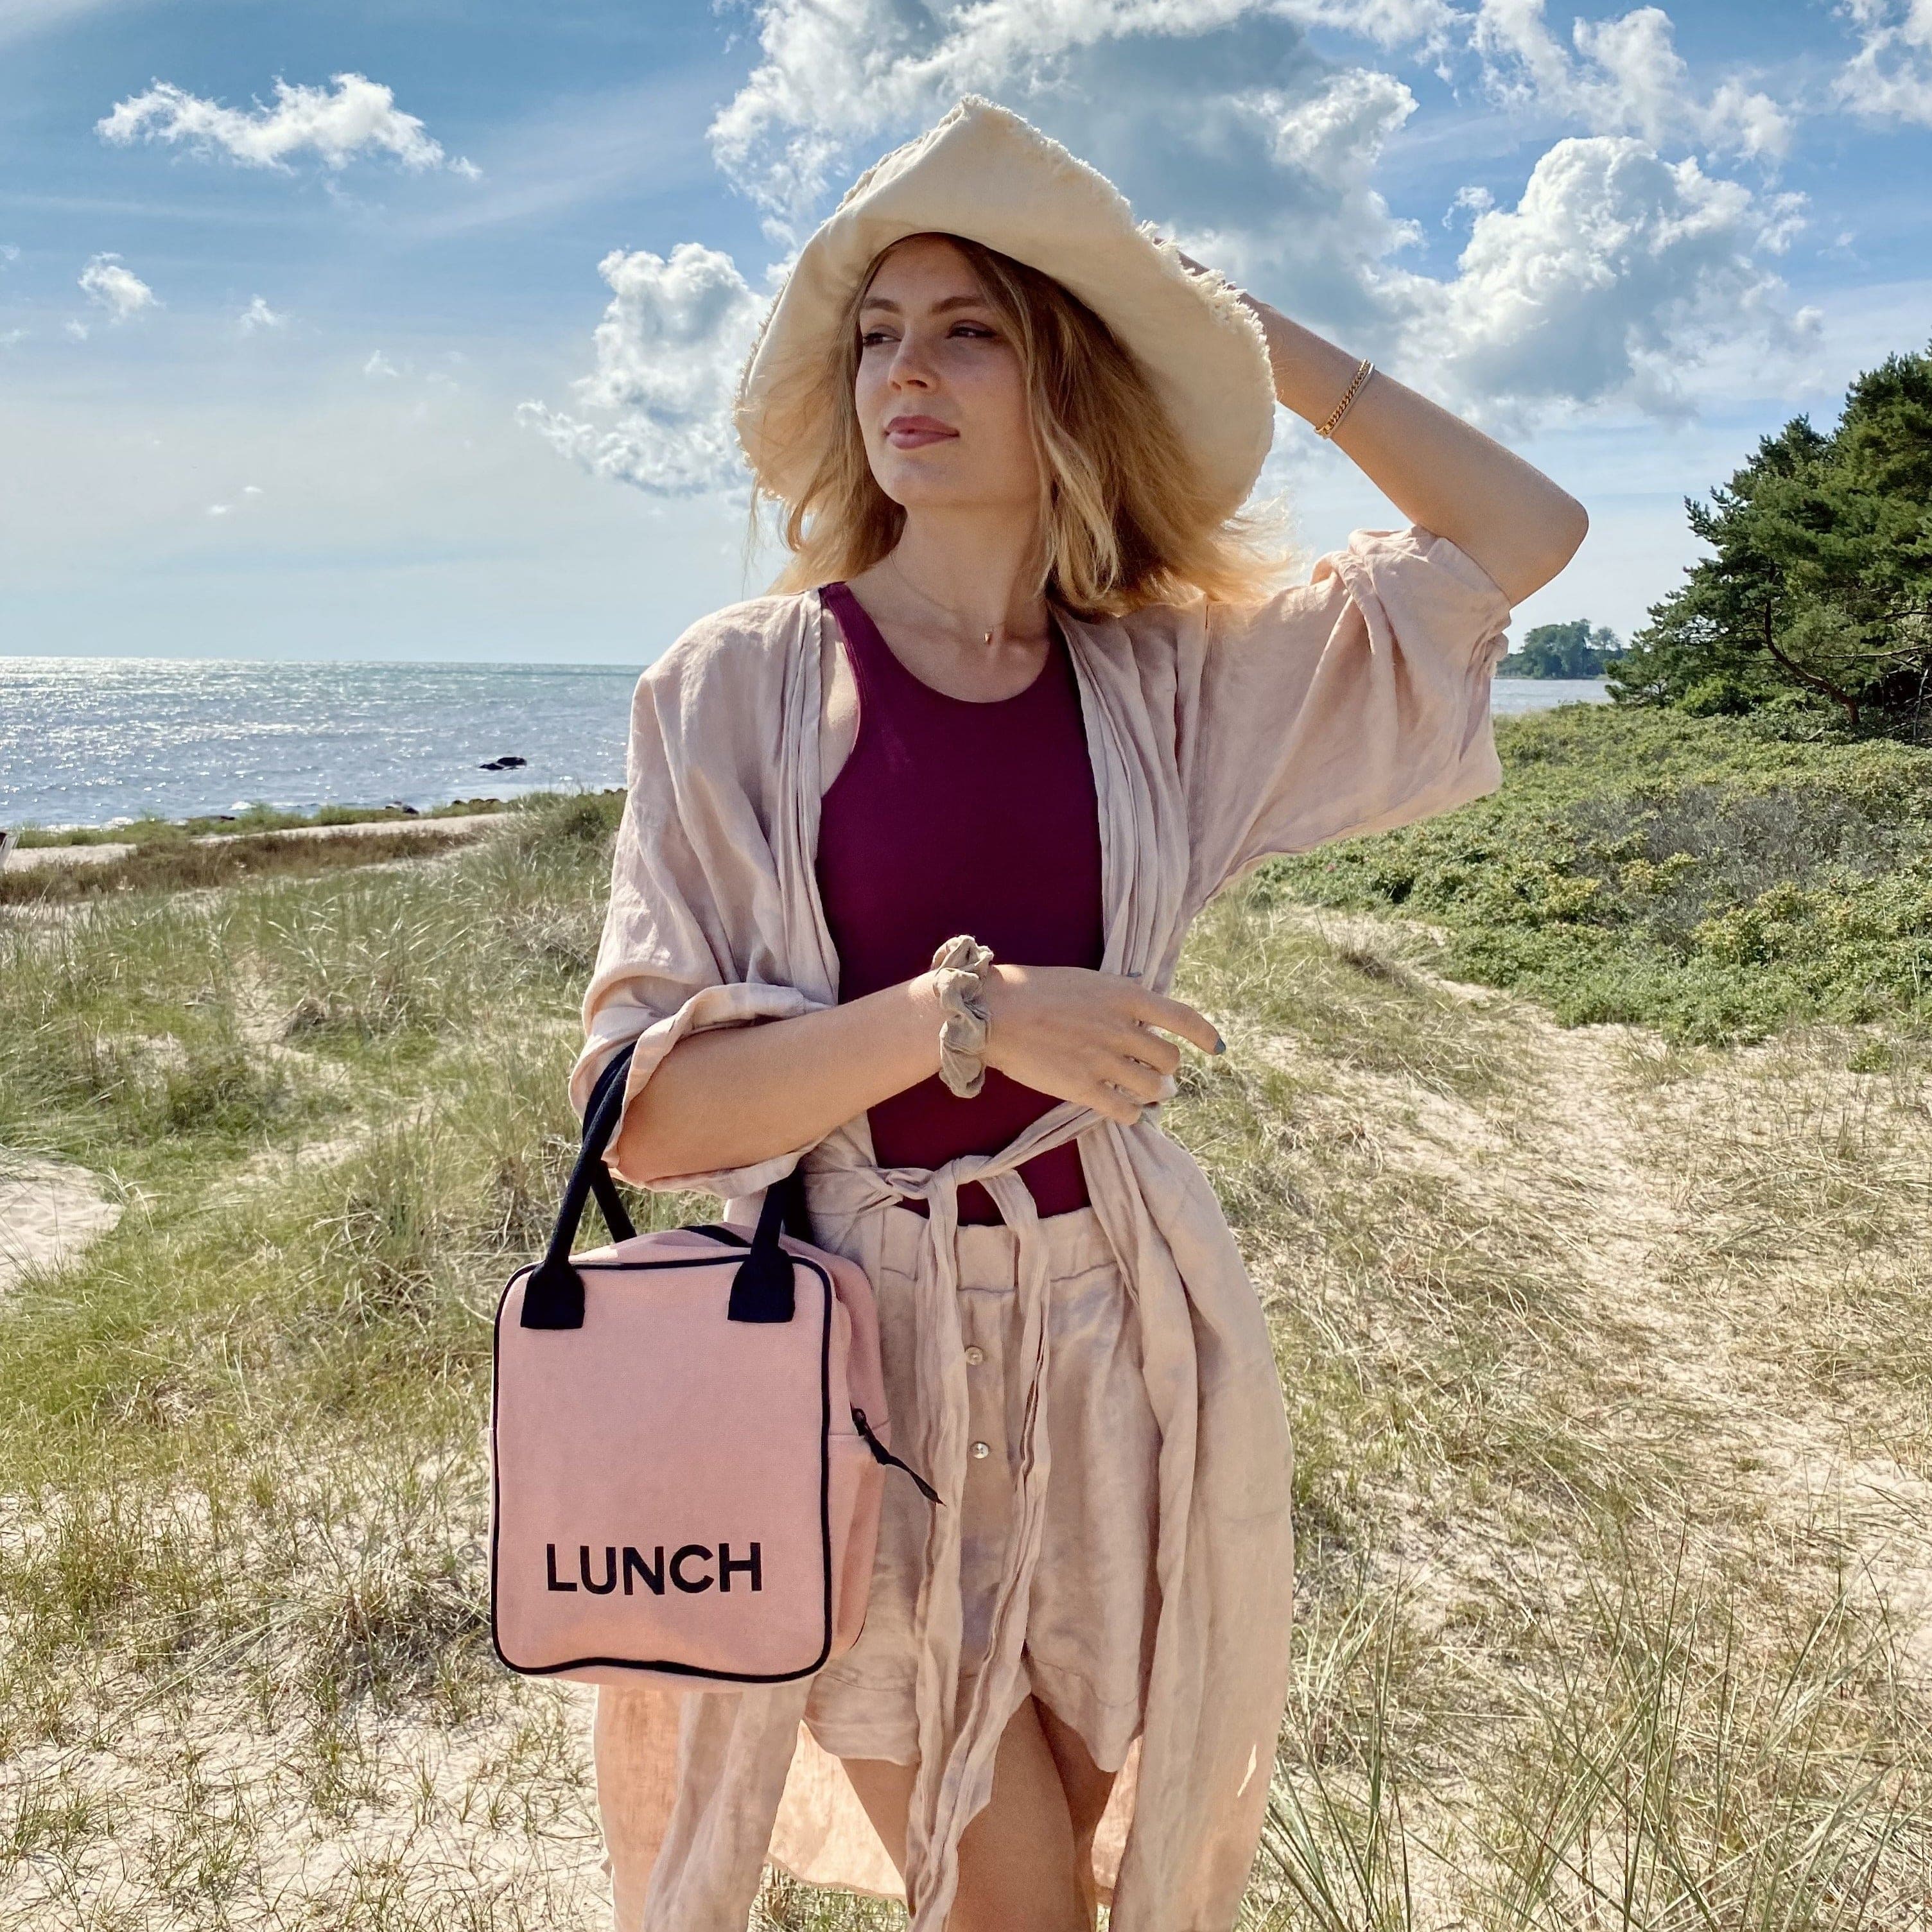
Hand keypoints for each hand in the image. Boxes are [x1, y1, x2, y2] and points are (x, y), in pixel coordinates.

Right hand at [976, 963, 1221, 1126]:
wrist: (993, 1013)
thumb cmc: (1033, 991)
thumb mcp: (1086, 981)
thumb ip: (1118, 997)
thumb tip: (1144, 1012)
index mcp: (1124, 995)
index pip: (1182, 1017)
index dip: (1205, 1035)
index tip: (1216, 1049)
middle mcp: (1121, 1028)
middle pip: (1169, 1060)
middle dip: (1166, 1070)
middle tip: (1156, 1075)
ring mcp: (1104, 1060)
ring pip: (1153, 1089)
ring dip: (1153, 1094)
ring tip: (1145, 1095)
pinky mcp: (1083, 1088)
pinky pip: (1126, 1111)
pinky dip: (1132, 1113)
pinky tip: (1125, 1110)